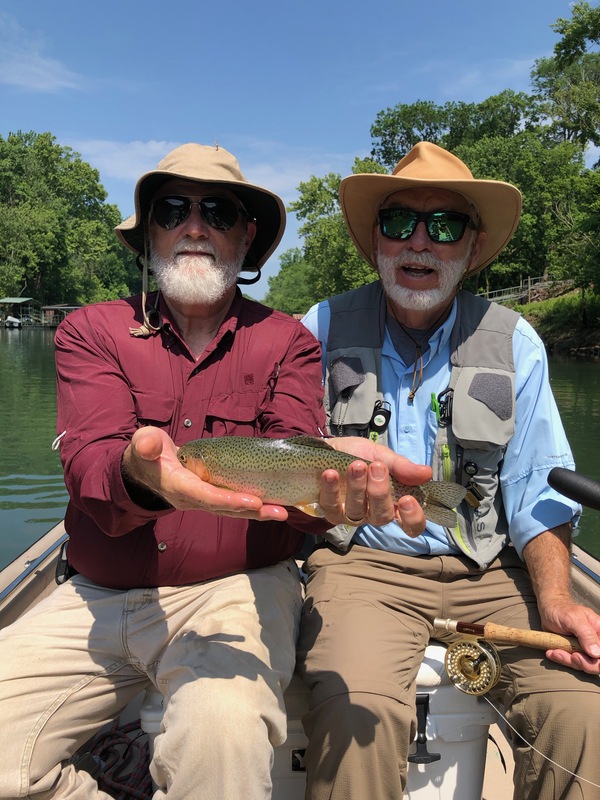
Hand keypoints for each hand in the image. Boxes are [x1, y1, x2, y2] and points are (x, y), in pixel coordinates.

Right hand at [122, 426, 288, 520]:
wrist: (145, 467)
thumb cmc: (147, 452)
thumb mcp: (144, 443)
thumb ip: (145, 443)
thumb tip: (147, 445)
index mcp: (178, 486)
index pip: (205, 495)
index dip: (228, 500)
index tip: (252, 501)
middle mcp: (192, 499)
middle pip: (225, 508)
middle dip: (252, 510)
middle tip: (279, 512)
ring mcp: (202, 501)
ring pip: (232, 510)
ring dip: (258, 512)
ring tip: (283, 512)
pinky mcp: (210, 498)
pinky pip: (233, 504)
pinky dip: (253, 507)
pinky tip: (274, 505)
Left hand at [318, 437, 430, 532]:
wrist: (326, 448)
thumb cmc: (358, 455)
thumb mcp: (381, 455)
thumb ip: (401, 466)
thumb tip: (427, 473)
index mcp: (393, 502)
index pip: (411, 524)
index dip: (413, 518)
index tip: (408, 499)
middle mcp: (373, 513)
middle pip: (382, 516)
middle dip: (380, 492)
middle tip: (377, 468)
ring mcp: (350, 515)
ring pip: (356, 512)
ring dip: (357, 487)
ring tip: (356, 465)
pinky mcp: (330, 511)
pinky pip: (332, 505)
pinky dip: (332, 488)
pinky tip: (330, 473)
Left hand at [541, 599, 599, 674]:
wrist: (549, 609)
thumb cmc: (562, 610)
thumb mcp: (574, 619)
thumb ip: (586, 634)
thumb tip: (596, 653)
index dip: (596, 661)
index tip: (578, 656)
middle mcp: (595, 643)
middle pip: (596, 664)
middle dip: (582, 663)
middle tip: (570, 656)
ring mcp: (584, 649)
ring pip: (582, 665)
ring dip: (567, 660)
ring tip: (555, 651)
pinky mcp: (573, 652)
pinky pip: (570, 662)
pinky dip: (560, 659)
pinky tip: (552, 652)